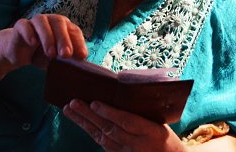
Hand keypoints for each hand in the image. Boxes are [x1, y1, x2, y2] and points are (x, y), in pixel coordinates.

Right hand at [2, 14, 87, 69]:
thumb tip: (81, 66)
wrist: (19, 54)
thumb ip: (67, 60)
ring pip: (41, 21)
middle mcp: (51, 21)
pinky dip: (29, 32)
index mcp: (64, 27)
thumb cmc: (42, 55)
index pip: (74, 31)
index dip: (79, 42)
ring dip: (47, 37)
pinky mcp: (20, 26)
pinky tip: (33, 43)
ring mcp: (35, 22)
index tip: (82, 56)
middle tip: (66, 54)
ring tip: (50, 54)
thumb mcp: (56, 59)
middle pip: (59, 23)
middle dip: (64, 39)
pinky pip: (24, 25)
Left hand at [63, 99, 188, 151]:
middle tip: (73, 102)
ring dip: (84, 123)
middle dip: (89, 116)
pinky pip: (102, 144)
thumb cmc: (165, 136)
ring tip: (70, 110)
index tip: (95, 103)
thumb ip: (141, 111)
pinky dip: (90, 131)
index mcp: (151, 132)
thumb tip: (120, 90)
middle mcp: (138, 145)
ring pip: (102, 137)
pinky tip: (80, 121)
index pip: (127, 122)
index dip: (110, 113)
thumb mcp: (159, 122)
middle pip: (110, 129)